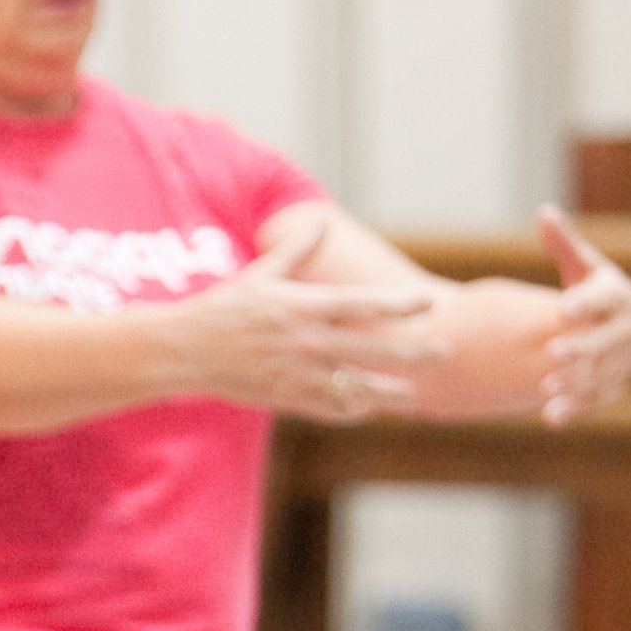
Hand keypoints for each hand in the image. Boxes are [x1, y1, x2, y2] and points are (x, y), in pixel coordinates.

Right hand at [169, 201, 442, 418]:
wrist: (185, 351)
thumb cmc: (224, 307)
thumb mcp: (260, 273)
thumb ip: (297, 250)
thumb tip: (322, 221)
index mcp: (303, 307)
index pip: (361, 305)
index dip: (398, 305)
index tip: (428, 303)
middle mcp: (306, 342)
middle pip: (370, 350)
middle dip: (410, 353)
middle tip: (444, 352)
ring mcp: (297, 374)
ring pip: (354, 388)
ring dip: (389, 393)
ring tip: (417, 397)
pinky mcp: (285, 398)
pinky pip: (326, 408)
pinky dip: (351, 409)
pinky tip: (371, 409)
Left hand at [535, 206, 630, 421]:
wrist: (618, 326)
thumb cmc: (592, 290)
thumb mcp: (581, 265)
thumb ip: (563, 244)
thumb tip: (545, 212)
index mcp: (620, 295)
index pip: (604, 298)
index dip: (585, 303)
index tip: (562, 308)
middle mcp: (630, 329)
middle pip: (607, 341)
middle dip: (582, 348)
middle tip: (552, 352)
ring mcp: (626, 361)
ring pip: (602, 374)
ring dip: (576, 382)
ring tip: (545, 385)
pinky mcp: (616, 386)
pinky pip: (596, 401)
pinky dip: (575, 410)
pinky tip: (550, 417)